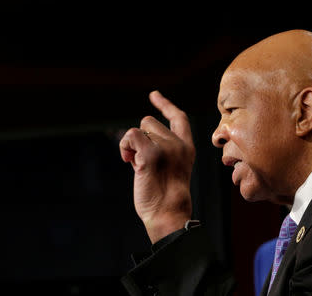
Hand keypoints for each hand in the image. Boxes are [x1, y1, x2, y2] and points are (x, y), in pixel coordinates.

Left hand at [119, 91, 195, 242]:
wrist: (167, 214)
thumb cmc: (164, 197)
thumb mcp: (168, 168)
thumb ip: (158, 149)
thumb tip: (135, 138)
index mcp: (186, 148)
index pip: (178, 117)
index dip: (164, 105)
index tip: (153, 95)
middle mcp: (179, 144)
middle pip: (150, 122)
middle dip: (141, 138)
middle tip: (140, 160)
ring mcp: (167, 147)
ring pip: (140, 129)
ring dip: (132, 145)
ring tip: (137, 165)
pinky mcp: (151, 154)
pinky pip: (131, 136)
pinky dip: (125, 146)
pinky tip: (127, 160)